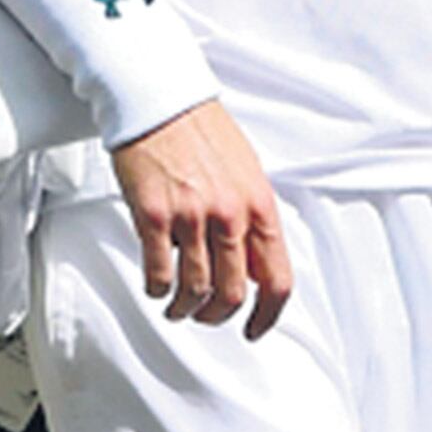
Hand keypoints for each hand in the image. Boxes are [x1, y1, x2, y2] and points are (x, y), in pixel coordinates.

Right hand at [109, 99, 295, 338]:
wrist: (162, 104)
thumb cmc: (204, 134)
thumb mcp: (248, 176)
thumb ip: (253, 220)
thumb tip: (254, 265)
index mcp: (261, 206)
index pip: (277, 278)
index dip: (268, 314)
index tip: (255, 328)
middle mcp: (231, 214)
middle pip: (232, 293)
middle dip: (218, 316)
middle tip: (206, 317)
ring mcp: (192, 216)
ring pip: (194, 289)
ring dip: (184, 308)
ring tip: (178, 306)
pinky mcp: (154, 216)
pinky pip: (159, 272)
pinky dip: (157, 289)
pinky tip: (156, 286)